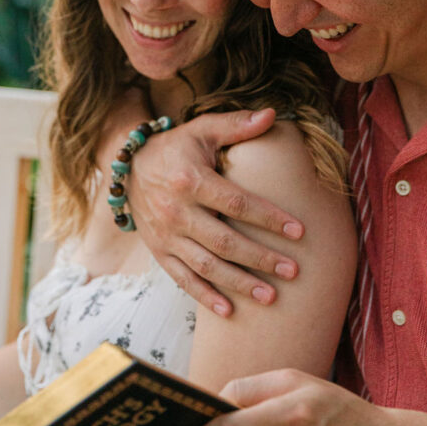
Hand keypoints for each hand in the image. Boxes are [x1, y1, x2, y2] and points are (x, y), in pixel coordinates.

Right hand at [127, 109, 304, 315]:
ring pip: (206, 265)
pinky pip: (183, 279)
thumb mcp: (202, 129)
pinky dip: (205, 296)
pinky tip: (229, 310)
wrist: (127, 167)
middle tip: (293, 271)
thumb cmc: (176, 147)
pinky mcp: (159, 251)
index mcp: (191, 180)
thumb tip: (271, 114)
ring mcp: (166, 236)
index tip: (299, 231)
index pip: (236, 203)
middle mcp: (176, 212)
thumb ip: (236, 124)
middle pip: (225, 241)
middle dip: (261, 258)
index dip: (269, 218)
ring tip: (270, 296)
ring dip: (239, 283)